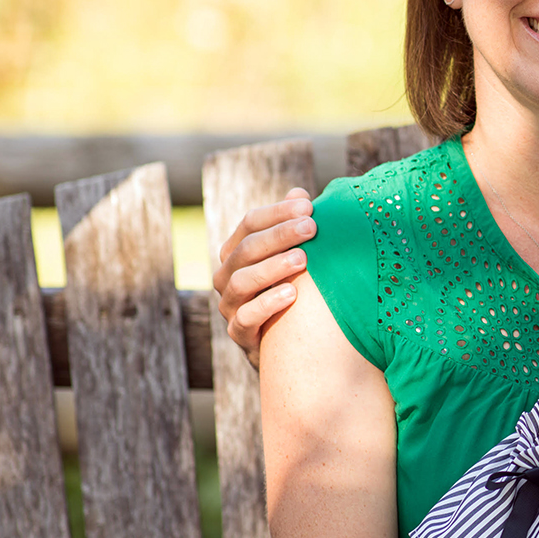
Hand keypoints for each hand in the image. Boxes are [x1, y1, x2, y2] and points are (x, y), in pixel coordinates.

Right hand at [212, 188, 315, 363]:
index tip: (309, 207)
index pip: (250, 223)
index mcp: (237, 251)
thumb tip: (299, 193)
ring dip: (273, 267)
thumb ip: (295, 227)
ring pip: (241, 282)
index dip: (278, 213)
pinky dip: (268, 304)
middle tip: (311, 228)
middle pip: (246, 249)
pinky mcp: (238, 334)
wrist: (288, 344)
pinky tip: (292, 294)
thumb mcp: (295, 256)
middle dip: (279, 235)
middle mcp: (227, 276)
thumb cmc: (293, 288)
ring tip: (303, 259)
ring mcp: (230, 306)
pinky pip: (246, 318)